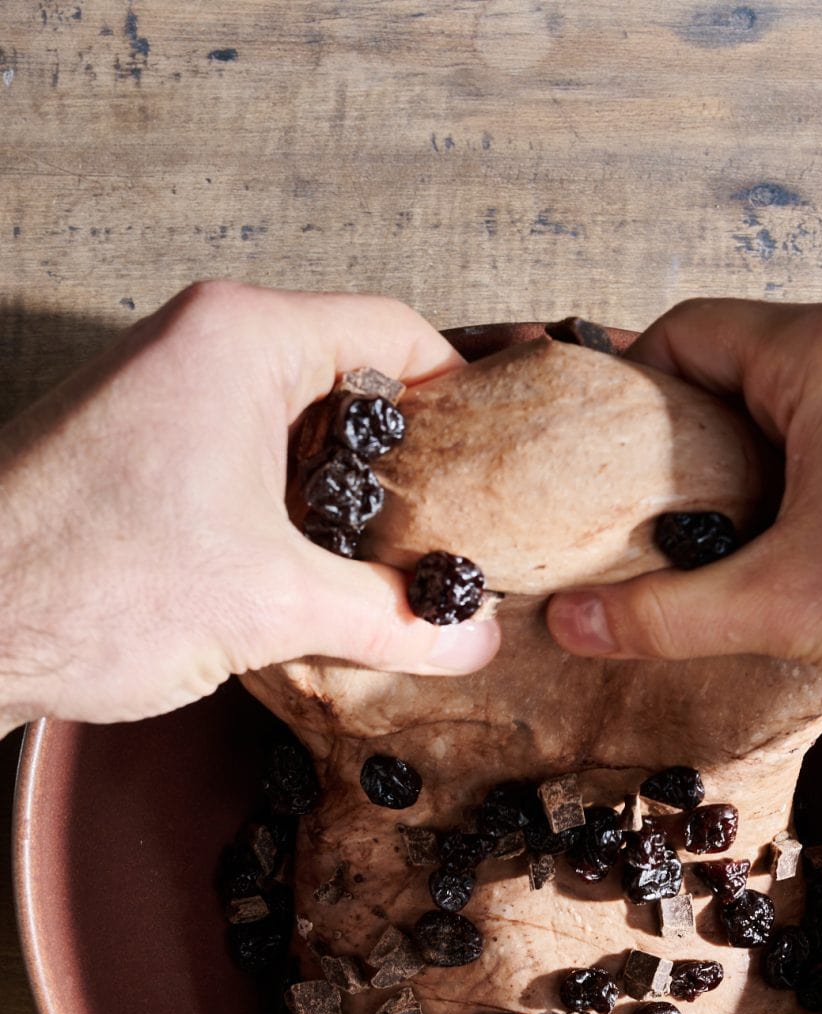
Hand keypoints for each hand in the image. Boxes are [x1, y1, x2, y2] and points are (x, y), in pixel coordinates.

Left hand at [0, 281, 499, 733]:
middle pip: (347, 378)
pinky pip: (243, 457)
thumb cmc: (85, 583)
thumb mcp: (269, 607)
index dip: (463, 395)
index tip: (499, 461)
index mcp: (241, 340)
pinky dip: (287, 508)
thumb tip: (468, 638)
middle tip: (457, 526)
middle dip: (408, 458)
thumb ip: (388, 618)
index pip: (394, 331)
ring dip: (345, 493)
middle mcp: (199, 346)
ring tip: (394, 561)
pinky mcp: (137, 449)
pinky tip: (311, 574)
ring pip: (293, 425)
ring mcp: (161, 393)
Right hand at [547, 298, 821, 762]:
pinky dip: (804, 489)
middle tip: (641, 522)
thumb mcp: (788, 607)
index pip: (688, 334)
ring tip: (712, 550)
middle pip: (739, 372)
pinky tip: (792, 558)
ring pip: (796, 412)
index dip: (626, 396)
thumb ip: (666, 611)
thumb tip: (574, 620)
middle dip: (683, 448)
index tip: (594, 464)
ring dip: (746, 475)